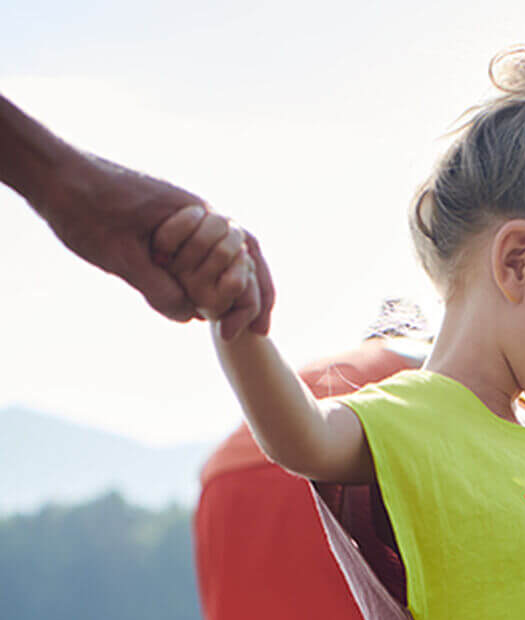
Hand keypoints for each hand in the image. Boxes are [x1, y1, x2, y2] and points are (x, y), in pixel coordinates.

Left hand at [44, 154, 273, 335]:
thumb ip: (157, 287)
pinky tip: (203, 302)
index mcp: (192, 213)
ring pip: (223, 252)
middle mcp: (193, 211)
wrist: (53, 173)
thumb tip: (191, 316)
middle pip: (244, 252)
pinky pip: (199, 251)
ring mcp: (179, 215)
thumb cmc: (83, 206)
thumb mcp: (118, 256)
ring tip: (238, 321)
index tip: (252, 330)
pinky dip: (209, 276)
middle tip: (261, 331)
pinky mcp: (163, 222)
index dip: (254, 296)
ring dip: (234, 285)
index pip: (244, 256)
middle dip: (256, 291)